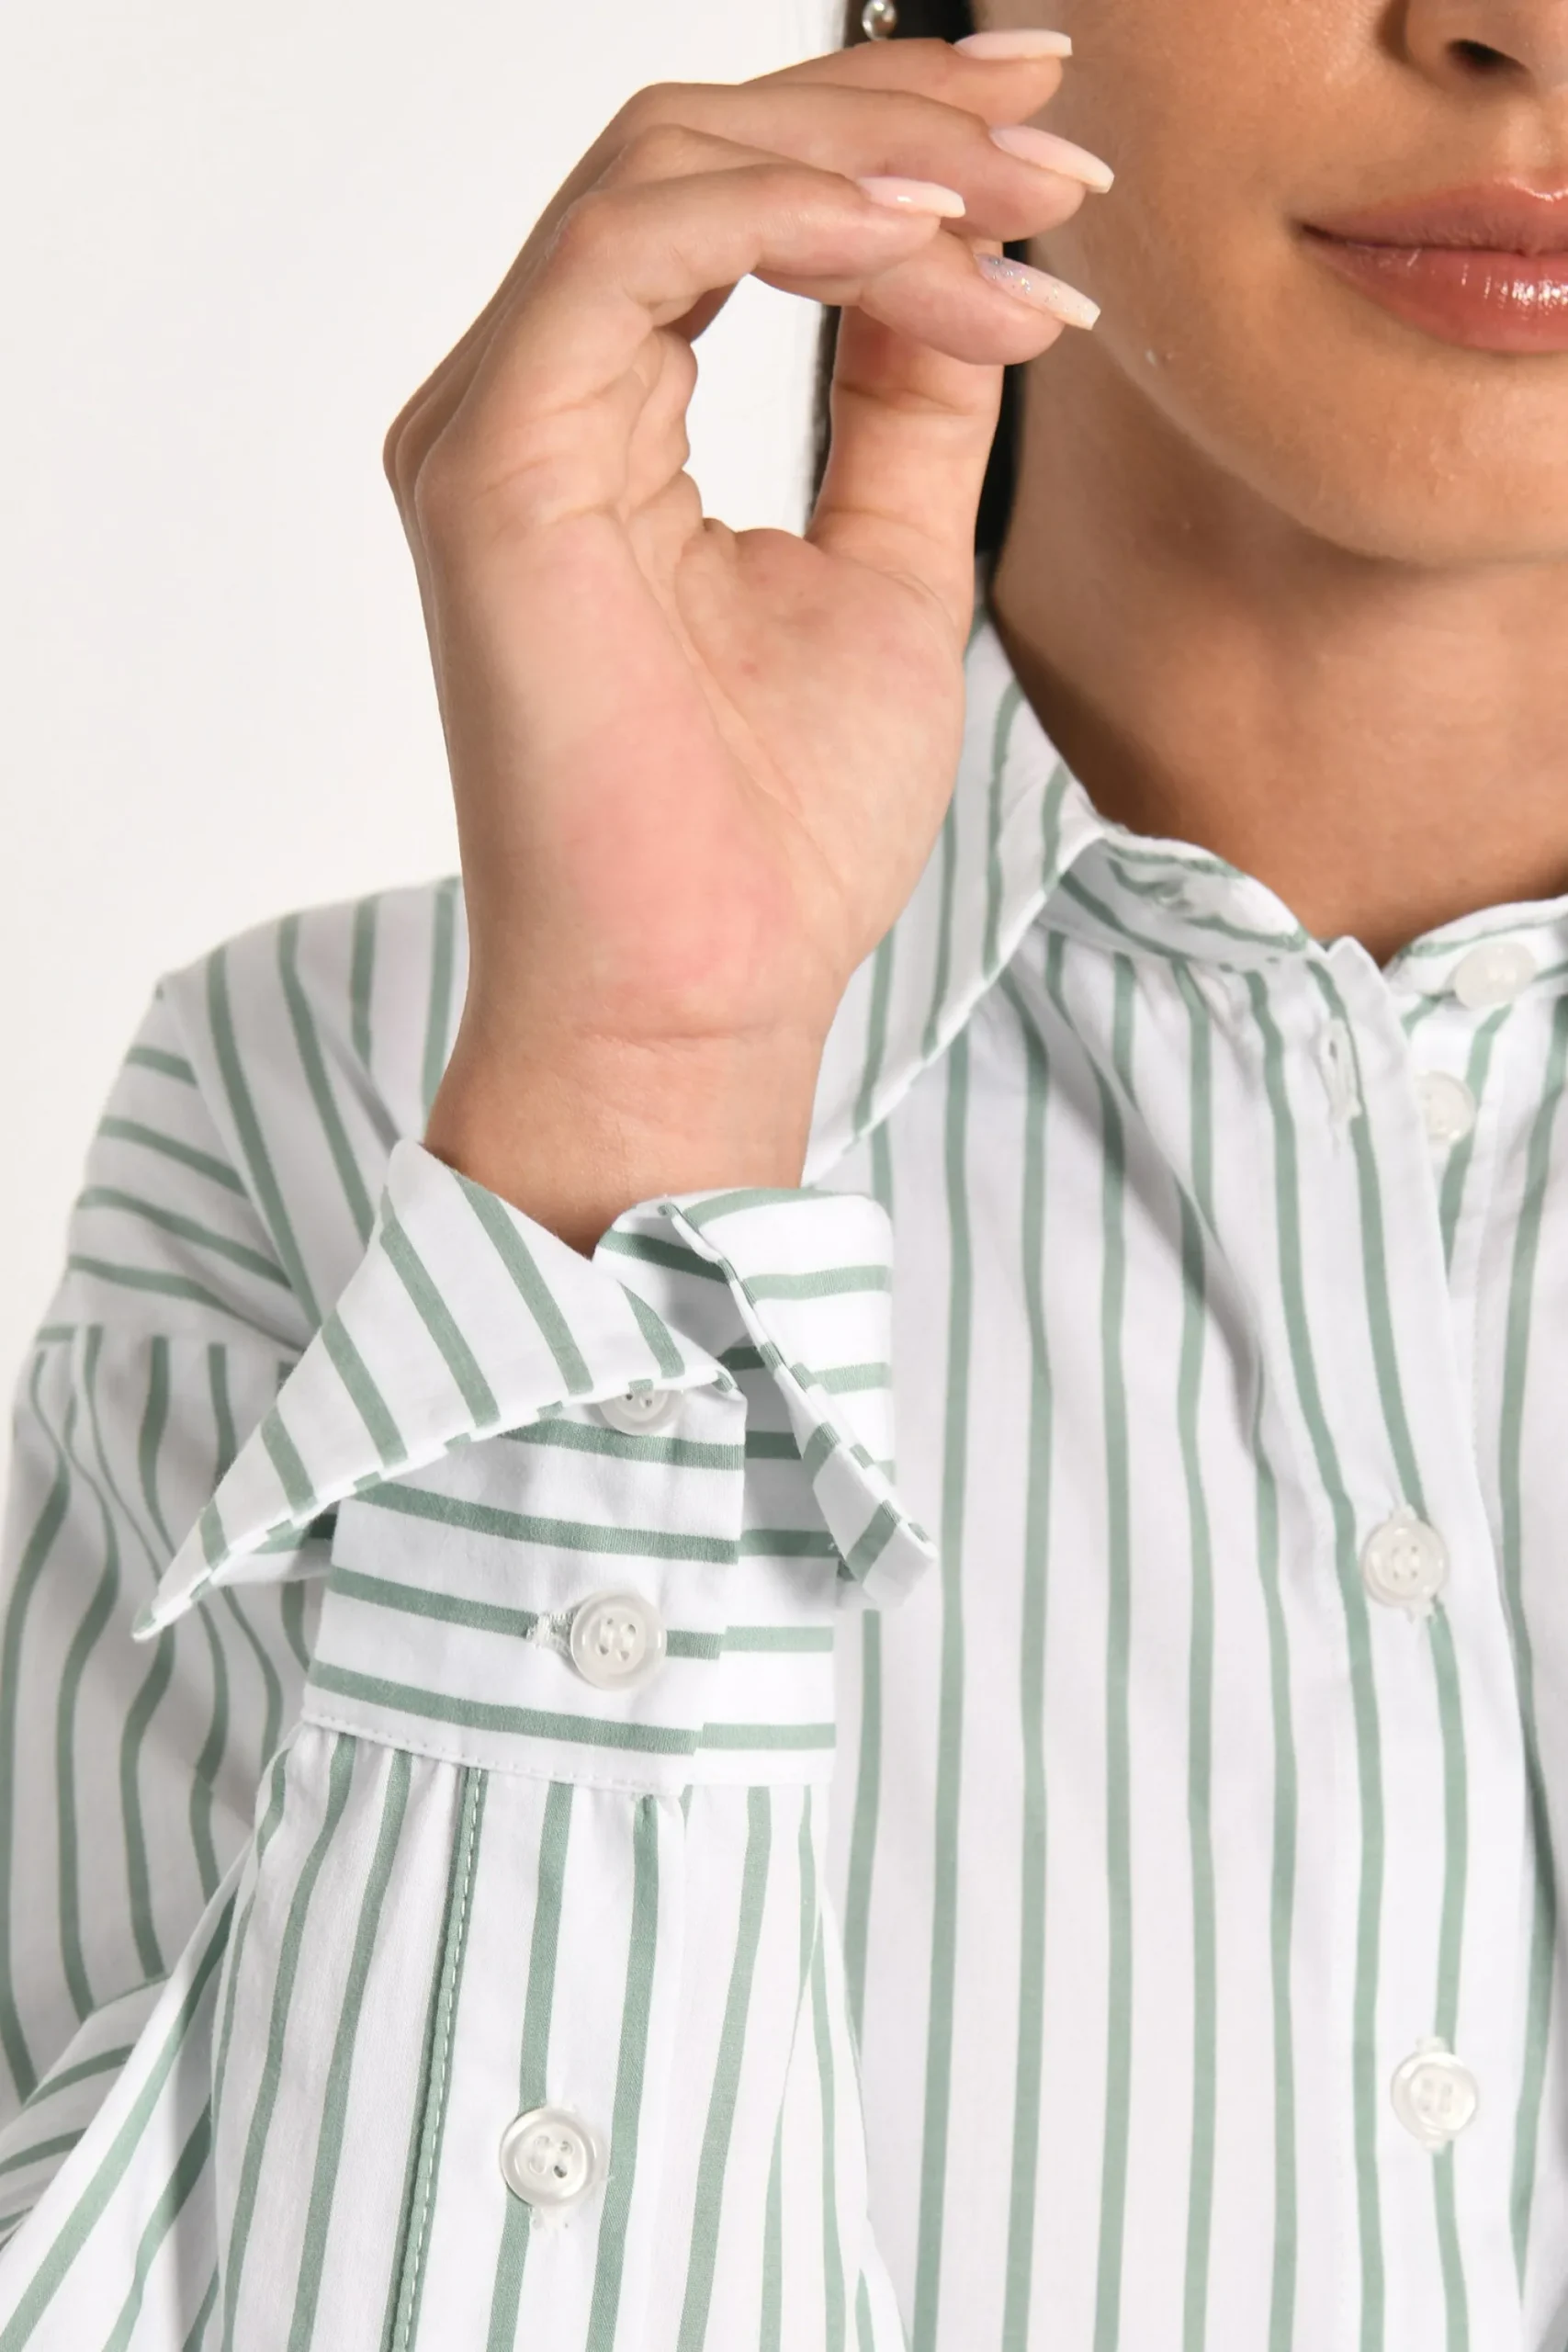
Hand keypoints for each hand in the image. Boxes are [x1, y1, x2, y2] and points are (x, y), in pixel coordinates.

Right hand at [383, 34, 1106, 1247]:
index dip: (893, 151)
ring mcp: (494, 426)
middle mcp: (529, 404)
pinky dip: (787, 216)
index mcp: (601, 428)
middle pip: (693, 147)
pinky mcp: (491, 464)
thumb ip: (904, 408)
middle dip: (893, 111)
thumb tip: (963, 265)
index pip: (729, 209)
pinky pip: (630, 247)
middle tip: (1059, 126)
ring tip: (1023, 200)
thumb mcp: (891, 574)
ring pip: (662, 164)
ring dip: (868, 154)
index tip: (1057, 177)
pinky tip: (927, 242)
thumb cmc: (777, 840)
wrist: (698, 1007)